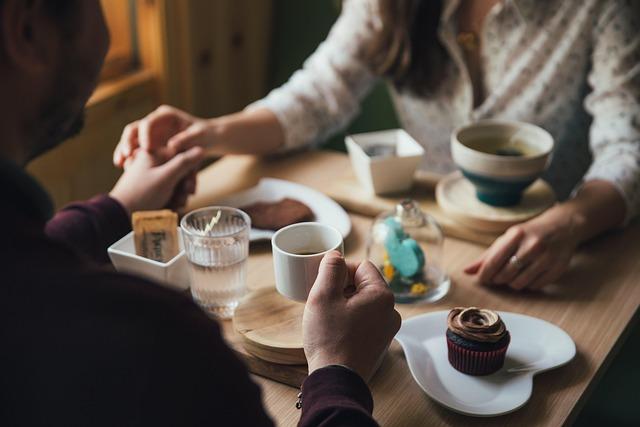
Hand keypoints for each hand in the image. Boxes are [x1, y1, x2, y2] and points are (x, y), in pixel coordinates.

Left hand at [110, 146, 203, 213]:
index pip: (181, 155)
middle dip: (184, 187)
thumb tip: (200, 149)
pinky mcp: (150, 188)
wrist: (120, 215)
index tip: (189, 186)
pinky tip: (170, 208)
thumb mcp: (166, 177)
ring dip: (179, 195)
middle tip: (183, 198)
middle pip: (179, 170)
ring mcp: (150, 176)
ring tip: (174, 205)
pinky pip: (167, 191)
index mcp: (153, 153)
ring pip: (175, 182)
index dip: (189, 171)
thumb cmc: (141, 194)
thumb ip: (184, 162)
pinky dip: (171, 199)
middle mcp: (152, 162)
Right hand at [113, 105, 213, 167]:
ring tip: (120, 163)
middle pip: (134, 129)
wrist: (207, 139)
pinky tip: (124, 167)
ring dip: (124, 150)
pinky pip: (134, 150)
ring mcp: (150, 133)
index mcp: (166, 116)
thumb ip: (187, 139)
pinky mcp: (149, 144)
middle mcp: (155, 122)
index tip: (146, 149)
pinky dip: (129, 157)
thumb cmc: (205, 136)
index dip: (145, 134)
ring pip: (131, 140)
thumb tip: (172, 145)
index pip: (149, 122)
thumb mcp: (200, 136)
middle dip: (128, 142)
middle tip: (126, 155)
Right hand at [303, 251, 401, 381]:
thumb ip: (330, 268)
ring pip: (363, 302)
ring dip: (345, 304)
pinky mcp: (380, 342)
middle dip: (342, 288)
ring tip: (328, 318)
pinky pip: (365, 319)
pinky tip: (335, 331)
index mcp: (382, 295)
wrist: (336, 380)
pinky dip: (350, 319)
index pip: (361, 266)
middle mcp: (391, 310)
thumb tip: (335, 255)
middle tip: (324, 302)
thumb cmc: (329, 338)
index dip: (340, 271)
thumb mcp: (323, 296)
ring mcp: (387, 328)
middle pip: (364, 284)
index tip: (325, 285)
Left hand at [464, 206, 581, 290]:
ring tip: (514, 274)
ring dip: (512, 283)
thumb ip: (487, 256)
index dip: (484, 274)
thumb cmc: (529, 233)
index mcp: (516, 235)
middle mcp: (532, 246)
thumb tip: (466, 271)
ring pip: (519, 284)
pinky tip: (528, 274)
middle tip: (498, 276)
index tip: (481, 280)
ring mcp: (547, 258)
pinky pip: (535, 286)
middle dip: (498, 279)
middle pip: (505, 275)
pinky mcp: (557, 269)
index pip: (493, 261)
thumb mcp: (507, 238)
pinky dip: (528, 285)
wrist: (563, 227)